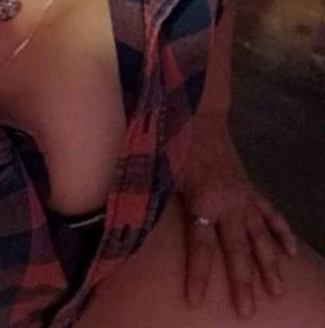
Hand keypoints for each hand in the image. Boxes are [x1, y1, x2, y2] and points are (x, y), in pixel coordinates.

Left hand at [177, 113, 296, 318]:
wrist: (201, 119)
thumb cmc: (178, 146)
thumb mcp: (164, 173)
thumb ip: (159, 200)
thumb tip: (136, 223)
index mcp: (204, 202)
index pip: (201, 247)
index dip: (198, 275)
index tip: (196, 300)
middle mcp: (228, 204)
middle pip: (236, 250)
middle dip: (242, 282)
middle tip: (248, 310)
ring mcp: (243, 198)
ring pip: (260, 237)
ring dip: (269, 264)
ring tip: (276, 290)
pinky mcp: (250, 190)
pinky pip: (269, 213)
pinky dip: (282, 232)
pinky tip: (291, 252)